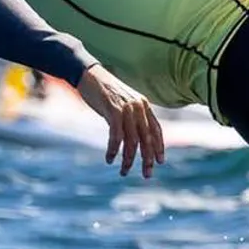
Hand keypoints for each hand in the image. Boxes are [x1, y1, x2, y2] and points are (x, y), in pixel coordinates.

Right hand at [76, 64, 165, 178]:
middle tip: (147, 174)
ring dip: (128, 159)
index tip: (160, 161)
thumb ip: (131, 116)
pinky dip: (113, 150)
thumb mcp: (123, 103)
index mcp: (144, 105)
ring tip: (124, 171)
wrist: (88, 74)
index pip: (156, 129)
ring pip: (132, 140)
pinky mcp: (113, 110)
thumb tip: (136, 136)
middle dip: (148, 158)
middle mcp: (139, 107)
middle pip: (147, 138)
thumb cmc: (104, 91)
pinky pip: (116, 136)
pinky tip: (110, 159)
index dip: (159, 146)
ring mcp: (127, 108)